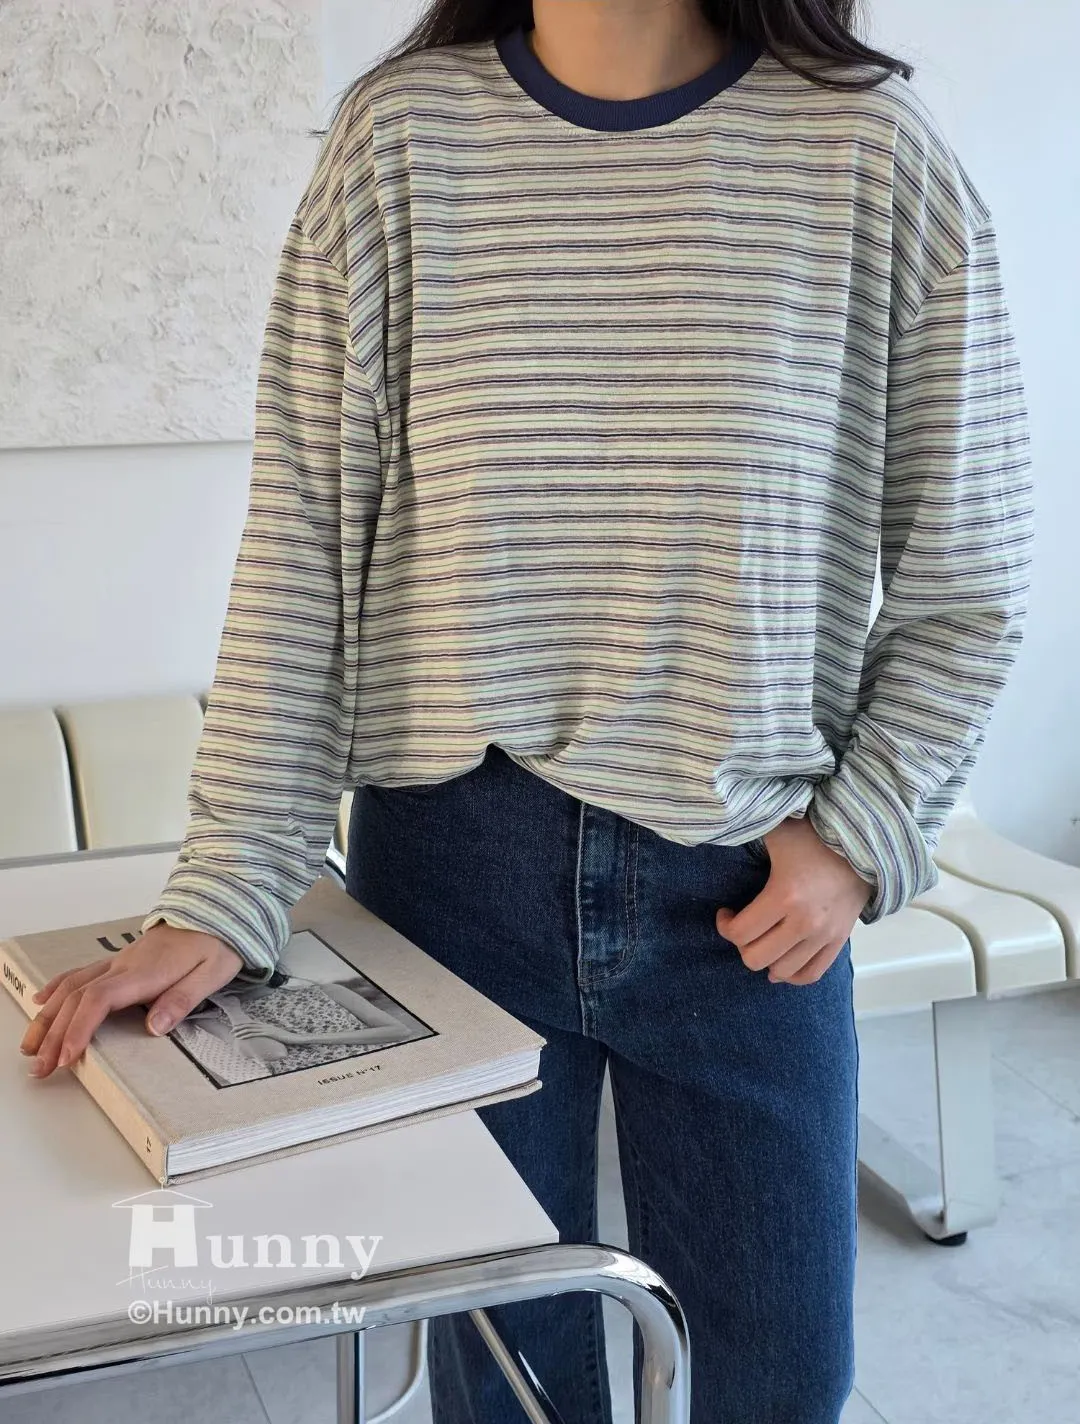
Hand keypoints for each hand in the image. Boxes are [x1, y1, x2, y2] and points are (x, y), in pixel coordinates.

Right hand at [19, 923, 243, 1078]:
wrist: (215, 910)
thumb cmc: (215, 944)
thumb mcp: (212, 973)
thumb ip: (183, 998)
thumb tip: (155, 1026)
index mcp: (145, 972)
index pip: (100, 999)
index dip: (80, 1028)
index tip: (68, 1057)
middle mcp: (124, 966)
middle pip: (77, 998)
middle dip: (54, 1034)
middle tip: (42, 1068)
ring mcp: (118, 962)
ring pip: (71, 987)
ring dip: (48, 1017)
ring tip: (31, 1048)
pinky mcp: (119, 961)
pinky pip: (79, 972)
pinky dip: (56, 988)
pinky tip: (40, 1002)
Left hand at [715, 816, 872, 985]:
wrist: (863, 845)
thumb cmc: (815, 837)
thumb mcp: (778, 830)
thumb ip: (748, 826)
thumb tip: (721, 824)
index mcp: (785, 895)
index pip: (740, 933)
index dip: (724, 927)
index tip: (726, 913)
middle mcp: (805, 921)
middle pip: (756, 958)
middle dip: (741, 945)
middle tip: (744, 927)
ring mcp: (824, 935)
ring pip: (782, 971)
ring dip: (765, 960)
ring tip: (762, 941)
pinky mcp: (839, 941)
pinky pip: (811, 974)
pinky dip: (792, 975)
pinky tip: (780, 962)